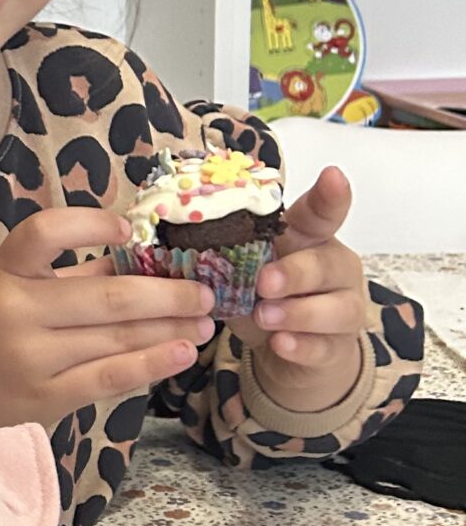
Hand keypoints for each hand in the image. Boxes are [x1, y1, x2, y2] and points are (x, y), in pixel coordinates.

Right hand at [0, 205, 215, 439]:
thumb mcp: (4, 290)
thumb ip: (64, 274)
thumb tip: (138, 259)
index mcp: (0, 273)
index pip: (44, 232)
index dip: (91, 224)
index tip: (129, 230)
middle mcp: (15, 312)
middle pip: (106, 295)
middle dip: (169, 292)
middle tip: (208, 290)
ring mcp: (31, 358)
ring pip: (117, 337)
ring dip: (171, 327)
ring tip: (205, 321)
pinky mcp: (45, 399)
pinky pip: (110, 377)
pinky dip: (153, 363)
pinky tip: (182, 352)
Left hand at [240, 168, 369, 403]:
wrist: (287, 349)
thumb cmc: (265, 296)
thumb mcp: (245, 270)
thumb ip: (229, 253)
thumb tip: (182, 239)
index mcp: (310, 239)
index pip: (323, 213)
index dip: (330, 196)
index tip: (332, 175)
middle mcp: (335, 269)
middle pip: (326, 264)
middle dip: (295, 273)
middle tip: (263, 283)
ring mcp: (344, 309)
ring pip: (336, 308)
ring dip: (297, 312)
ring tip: (265, 316)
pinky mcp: (338, 347)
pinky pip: (325, 346)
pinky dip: (302, 346)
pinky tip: (281, 344)